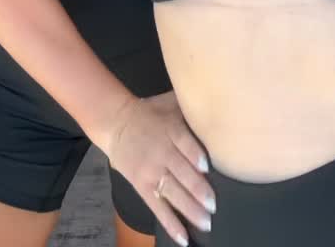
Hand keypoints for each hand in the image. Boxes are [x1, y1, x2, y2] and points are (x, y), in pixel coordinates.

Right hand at [103, 91, 214, 245]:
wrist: (116, 123)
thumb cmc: (150, 112)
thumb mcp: (171, 102)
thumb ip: (191, 105)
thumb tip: (218, 100)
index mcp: (170, 130)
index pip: (185, 145)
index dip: (195, 157)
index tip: (207, 168)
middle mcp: (162, 153)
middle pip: (181, 173)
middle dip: (198, 190)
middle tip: (214, 205)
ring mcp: (151, 172)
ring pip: (172, 193)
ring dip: (189, 209)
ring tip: (206, 221)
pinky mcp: (142, 186)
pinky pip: (158, 207)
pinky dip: (170, 223)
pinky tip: (183, 236)